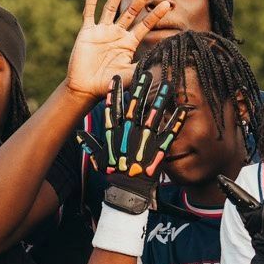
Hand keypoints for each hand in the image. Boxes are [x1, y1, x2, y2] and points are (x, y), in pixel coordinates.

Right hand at [63, 0, 171, 101]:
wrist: (85, 88)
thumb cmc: (108, 84)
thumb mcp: (130, 75)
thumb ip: (145, 67)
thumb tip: (165, 65)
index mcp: (129, 43)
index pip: (145, 25)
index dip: (155, 15)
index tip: (167, 4)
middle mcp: (117, 34)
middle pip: (130, 11)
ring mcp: (102, 31)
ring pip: (111, 8)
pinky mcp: (87, 33)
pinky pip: (89, 14)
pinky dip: (90, 2)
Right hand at [84, 70, 187, 213]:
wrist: (128, 191)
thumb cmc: (113, 174)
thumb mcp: (98, 158)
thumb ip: (90, 144)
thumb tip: (78, 134)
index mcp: (115, 134)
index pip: (113, 109)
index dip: (114, 93)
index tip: (116, 78)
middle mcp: (130, 133)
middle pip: (135, 107)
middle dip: (140, 88)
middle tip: (145, 72)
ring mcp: (145, 140)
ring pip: (154, 115)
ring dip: (162, 99)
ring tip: (168, 84)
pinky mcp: (159, 148)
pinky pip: (170, 132)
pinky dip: (177, 120)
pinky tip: (184, 108)